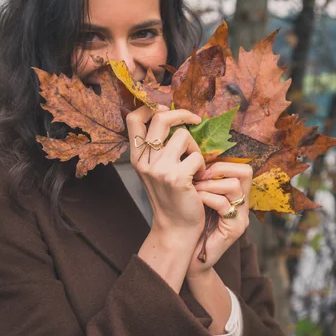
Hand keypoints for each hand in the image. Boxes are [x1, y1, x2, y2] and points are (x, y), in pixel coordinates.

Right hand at [126, 104, 205, 251]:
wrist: (175, 228)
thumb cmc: (170, 196)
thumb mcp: (156, 170)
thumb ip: (158, 147)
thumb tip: (171, 116)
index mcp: (136, 156)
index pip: (133, 118)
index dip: (151, 107)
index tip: (167, 109)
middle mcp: (144, 160)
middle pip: (160, 118)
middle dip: (182, 114)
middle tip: (195, 120)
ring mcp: (159, 169)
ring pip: (183, 136)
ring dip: (195, 147)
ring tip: (194, 164)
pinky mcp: (177, 178)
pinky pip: (197, 156)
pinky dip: (202, 165)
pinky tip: (198, 179)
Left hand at [186, 162, 252, 278]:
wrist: (189, 254)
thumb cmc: (190, 222)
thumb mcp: (199, 195)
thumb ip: (205, 179)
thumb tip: (197, 157)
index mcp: (237, 195)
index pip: (243, 168)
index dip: (223, 164)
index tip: (202, 171)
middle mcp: (244, 204)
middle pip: (245, 172)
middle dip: (218, 170)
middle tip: (199, 178)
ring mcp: (242, 218)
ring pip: (233, 186)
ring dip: (208, 185)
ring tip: (193, 191)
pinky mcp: (235, 229)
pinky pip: (223, 204)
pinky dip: (206, 198)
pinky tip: (195, 202)